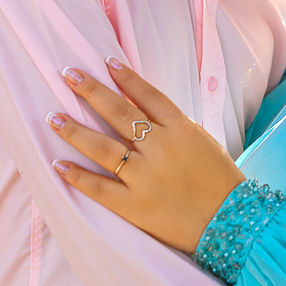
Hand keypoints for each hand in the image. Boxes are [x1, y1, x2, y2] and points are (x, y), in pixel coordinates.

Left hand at [47, 60, 241, 253]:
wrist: (232, 223)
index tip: (105, 62)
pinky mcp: (136, 206)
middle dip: (91, 91)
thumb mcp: (204, 143)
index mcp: (181, 130)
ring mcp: (146, 177)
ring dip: (74, 131)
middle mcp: (161, 148)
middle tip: (68, 74)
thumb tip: (144, 110)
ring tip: (53, 117)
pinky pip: (100, 188)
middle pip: (119, 112)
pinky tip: (58, 165)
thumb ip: (175, 127)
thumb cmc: (220, 182)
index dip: (126, 77)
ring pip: (102, 147)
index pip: (148, 96)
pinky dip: (78, 177)